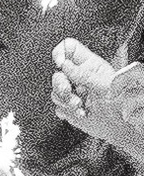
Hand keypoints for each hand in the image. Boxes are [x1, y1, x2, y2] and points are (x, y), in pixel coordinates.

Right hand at [50, 36, 143, 159]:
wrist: (120, 126)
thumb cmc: (120, 104)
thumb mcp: (104, 86)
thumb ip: (84, 74)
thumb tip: (65, 65)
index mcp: (89, 65)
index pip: (69, 48)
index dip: (61, 52)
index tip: (61, 63)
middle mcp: (79, 77)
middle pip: (57, 73)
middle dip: (60, 84)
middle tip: (68, 91)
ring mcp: (73, 92)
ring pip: (55, 92)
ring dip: (66, 101)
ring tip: (80, 107)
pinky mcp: (69, 107)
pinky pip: (58, 107)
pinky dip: (67, 112)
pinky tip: (80, 113)